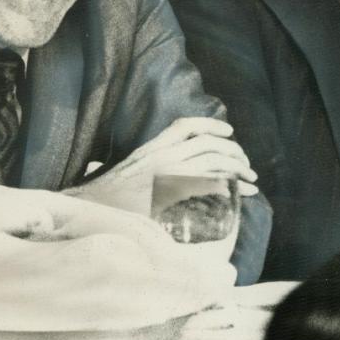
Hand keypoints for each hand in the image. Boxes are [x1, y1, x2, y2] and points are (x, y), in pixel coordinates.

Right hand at [65, 117, 258, 213]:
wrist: (89, 214)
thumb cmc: (103, 200)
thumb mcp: (125, 173)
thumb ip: (145, 165)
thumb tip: (159, 165)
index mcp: (150, 149)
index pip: (185, 126)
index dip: (211, 125)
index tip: (229, 130)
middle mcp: (161, 157)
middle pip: (208, 144)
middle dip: (233, 152)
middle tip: (247, 166)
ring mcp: (168, 175)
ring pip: (213, 161)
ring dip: (237, 168)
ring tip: (250, 179)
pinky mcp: (173, 195)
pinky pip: (209, 183)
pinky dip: (229, 185)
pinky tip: (240, 192)